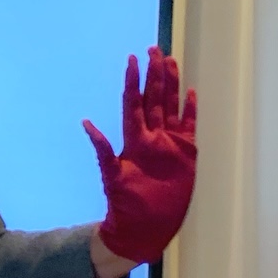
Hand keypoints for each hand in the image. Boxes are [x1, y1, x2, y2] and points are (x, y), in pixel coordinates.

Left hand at [83, 47, 196, 264]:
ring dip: (171, 85)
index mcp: (134, 140)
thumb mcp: (112, 176)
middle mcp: (152, 137)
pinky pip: (189, 126)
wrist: (145, 227)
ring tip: (170, 61)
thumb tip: (86, 123)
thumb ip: (103, 150)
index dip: (133, 81)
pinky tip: (191, 93)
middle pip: (153, 98)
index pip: (133, 103)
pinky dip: (190, 110)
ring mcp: (170, 144)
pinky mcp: (186, 154)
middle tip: (153, 49)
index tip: (132, 59)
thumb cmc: (125, 205)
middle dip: (154, 74)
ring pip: (171, 106)